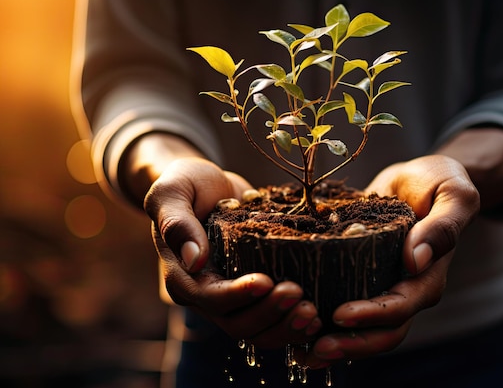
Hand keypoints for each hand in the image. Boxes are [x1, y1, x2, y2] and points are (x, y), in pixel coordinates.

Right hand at [144, 157, 322, 347]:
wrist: (209, 187)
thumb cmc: (187, 185)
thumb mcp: (173, 193)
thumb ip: (176, 222)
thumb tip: (194, 259)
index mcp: (184, 277)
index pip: (210, 298)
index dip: (238, 295)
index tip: (266, 281)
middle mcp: (207, 296)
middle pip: (237, 324)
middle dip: (269, 313)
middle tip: (298, 293)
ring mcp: (233, 299)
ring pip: (257, 331)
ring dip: (285, 327)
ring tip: (312, 311)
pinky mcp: (255, 295)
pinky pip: (273, 323)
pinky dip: (293, 326)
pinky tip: (316, 319)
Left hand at [299, 155, 479, 367]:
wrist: (420, 178)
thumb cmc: (439, 181)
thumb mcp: (452, 194)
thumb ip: (444, 226)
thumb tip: (417, 260)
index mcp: (428, 276)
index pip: (401, 307)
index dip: (372, 316)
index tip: (340, 313)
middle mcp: (406, 290)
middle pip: (383, 333)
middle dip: (351, 345)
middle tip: (314, 349)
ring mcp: (383, 287)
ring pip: (363, 330)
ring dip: (335, 344)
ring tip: (299, 353)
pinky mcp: (362, 278)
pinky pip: (345, 306)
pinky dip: (324, 323)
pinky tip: (295, 328)